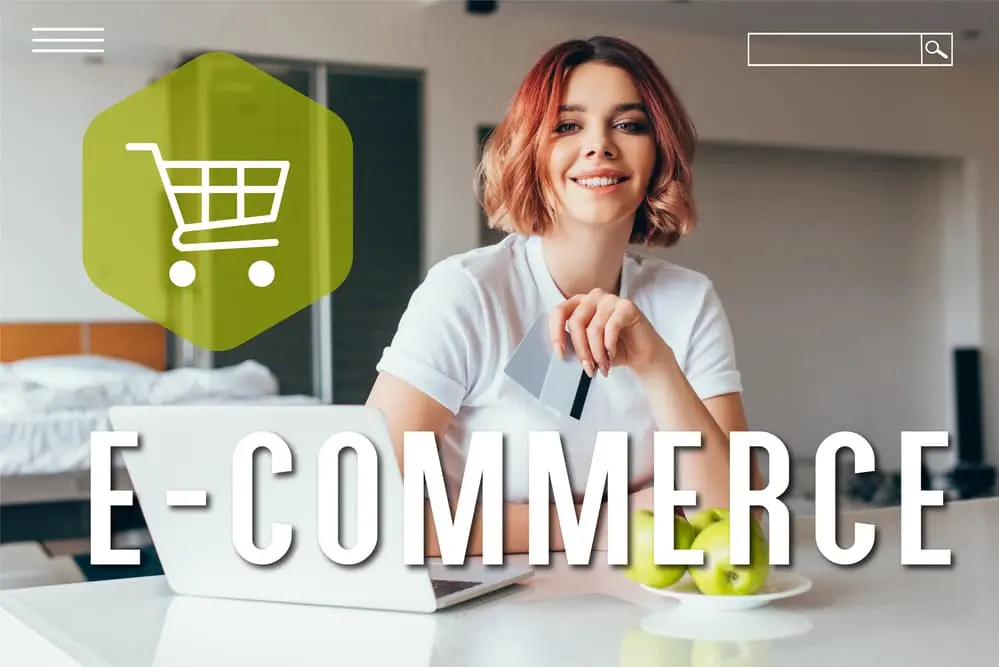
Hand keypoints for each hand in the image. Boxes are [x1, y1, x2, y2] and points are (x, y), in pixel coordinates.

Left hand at [548, 289, 671, 378]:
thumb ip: (574, 344)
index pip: (558, 312)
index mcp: (578, 304)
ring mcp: (610, 299)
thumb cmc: (612, 350)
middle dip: (581, 350)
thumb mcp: (588, 348)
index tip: (560, 354)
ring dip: (597, 353)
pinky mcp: (627, 306)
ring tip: (603, 366)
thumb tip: (562, 352)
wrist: (640, 354)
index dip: (556, 333)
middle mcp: (592, 297)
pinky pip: (611, 326)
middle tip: (588, 368)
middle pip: (576, 322)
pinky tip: (612, 355)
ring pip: (593, 328)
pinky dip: (609, 346)